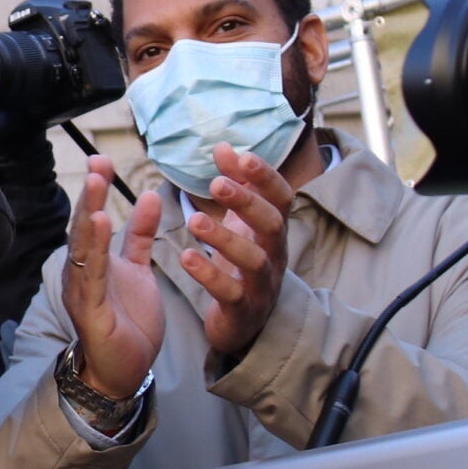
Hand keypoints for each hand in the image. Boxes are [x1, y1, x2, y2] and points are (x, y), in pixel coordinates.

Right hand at [61, 157, 165, 400]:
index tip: (103, 159)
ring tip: (96, 183)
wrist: (124, 370)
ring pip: (84, 246)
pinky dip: (96, 248)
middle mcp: (81, 272)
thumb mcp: (138, 270)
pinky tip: (102, 223)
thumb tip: (149, 195)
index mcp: (92, 261)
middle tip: (97, 160)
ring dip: (89, 212)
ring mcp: (83, 290)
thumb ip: (141, 236)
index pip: (92, 217)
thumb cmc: (128, 321)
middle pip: (84, 225)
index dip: (97, 188)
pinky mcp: (91, 310)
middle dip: (90, 193)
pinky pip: (94, 274)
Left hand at [182, 144, 294, 359]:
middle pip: (273, 224)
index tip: (243, 156)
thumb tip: (223, 146)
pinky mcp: (243, 310)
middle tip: (216, 184)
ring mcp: (262, 284)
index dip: (266, 176)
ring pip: (253, 260)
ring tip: (194, 221)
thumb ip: (234, 184)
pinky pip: (231, 293)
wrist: (244, 322)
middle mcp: (274, 254)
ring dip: (224, 238)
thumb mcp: (240, 222)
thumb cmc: (242, 263)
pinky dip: (210, 275)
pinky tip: (187, 258)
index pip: (281, 197)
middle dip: (247, 202)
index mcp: (273, 230)